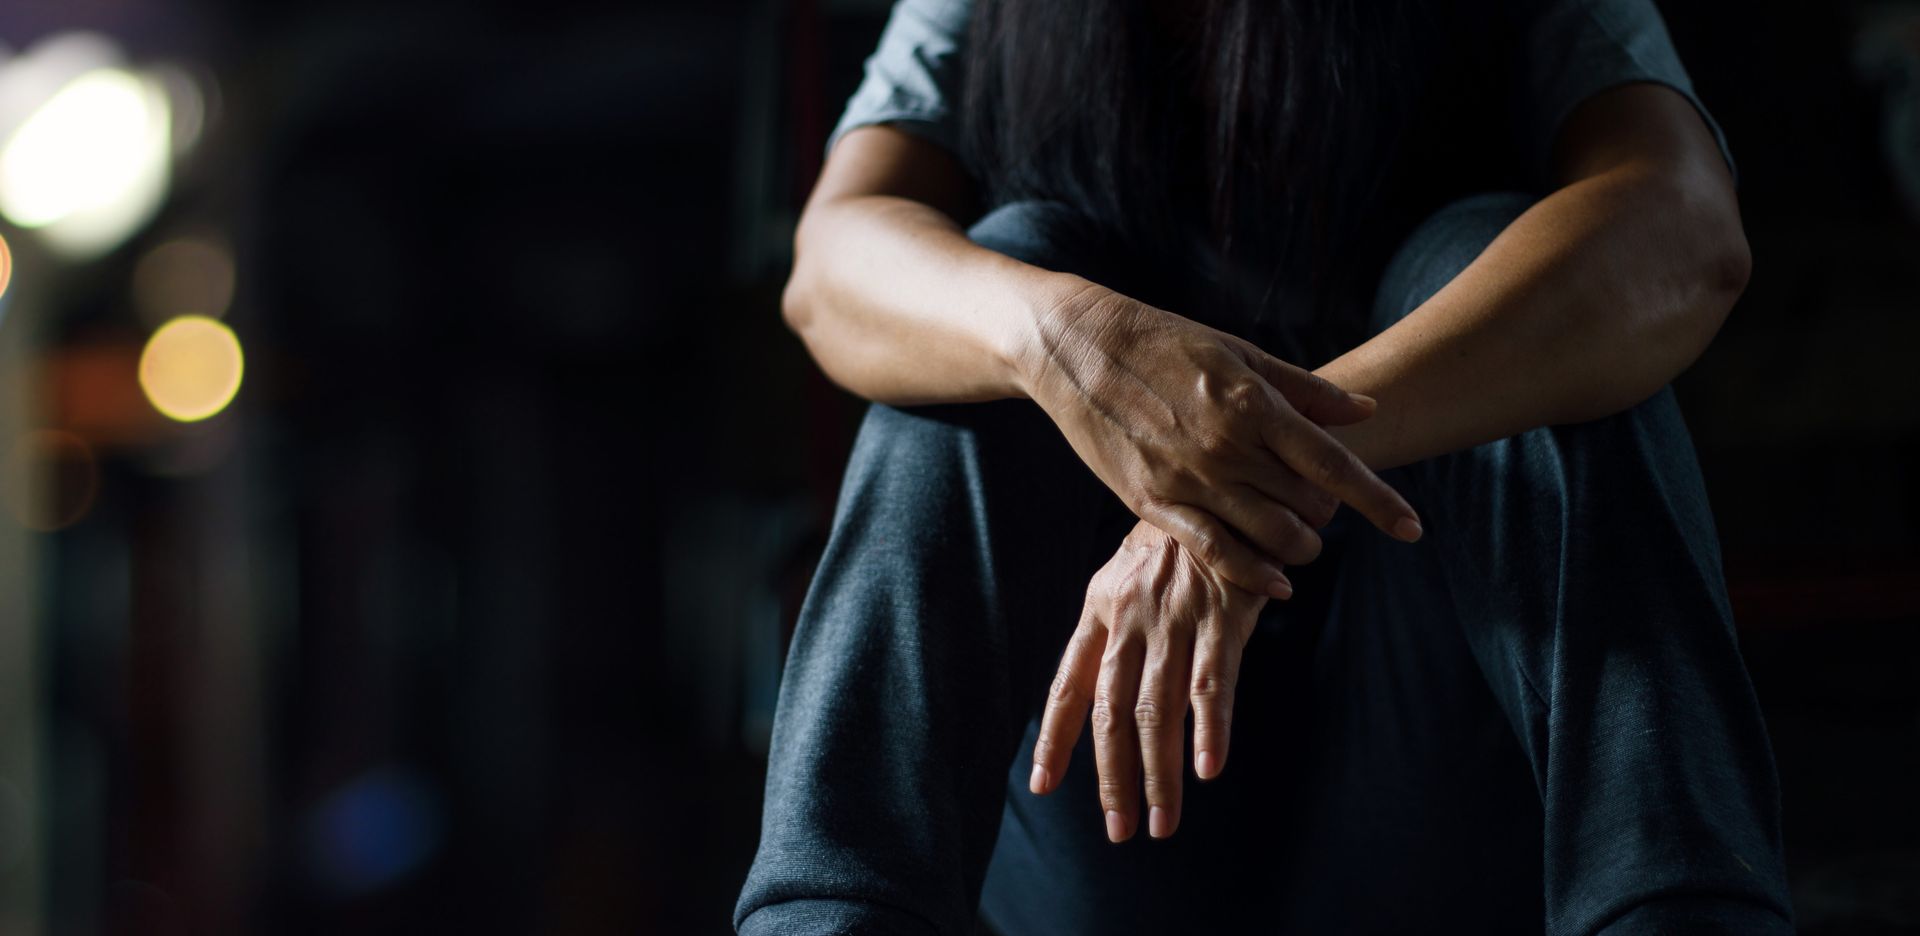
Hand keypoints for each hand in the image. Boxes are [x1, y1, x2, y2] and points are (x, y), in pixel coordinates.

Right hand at [1022, 280, 1420, 597]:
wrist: (1077, 349)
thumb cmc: (1162, 342)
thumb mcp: (1237, 352)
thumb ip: (1303, 389)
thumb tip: (1364, 412)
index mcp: (1252, 403)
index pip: (1333, 464)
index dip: (1379, 501)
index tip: (1413, 529)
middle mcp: (1227, 446)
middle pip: (1307, 505)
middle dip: (1328, 516)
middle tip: (1322, 508)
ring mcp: (1189, 478)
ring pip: (1268, 536)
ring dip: (1299, 546)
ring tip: (1300, 538)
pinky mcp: (1153, 503)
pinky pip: (1215, 552)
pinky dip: (1253, 574)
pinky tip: (1277, 584)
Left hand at [1028, 520, 1264, 840]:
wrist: (1225, 479)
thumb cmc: (1180, 536)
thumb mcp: (1128, 572)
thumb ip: (1113, 629)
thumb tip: (1098, 690)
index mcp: (1101, 609)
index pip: (1068, 685)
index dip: (1055, 738)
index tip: (1043, 784)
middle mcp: (1131, 618)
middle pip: (1112, 713)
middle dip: (1113, 779)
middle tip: (1119, 831)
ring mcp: (1177, 618)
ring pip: (1159, 710)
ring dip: (1160, 774)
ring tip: (1162, 823)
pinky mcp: (1225, 615)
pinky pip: (1214, 682)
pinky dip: (1211, 728)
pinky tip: (1208, 769)